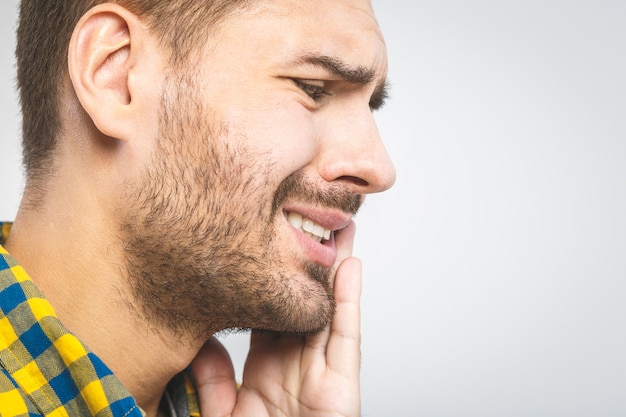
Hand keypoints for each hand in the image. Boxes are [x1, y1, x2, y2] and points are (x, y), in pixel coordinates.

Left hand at [191, 222, 361, 416]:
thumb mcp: (223, 413)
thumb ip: (213, 380)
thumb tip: (200, 342)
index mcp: (267, 363)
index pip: (273, 305)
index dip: (275, 273)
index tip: (268, 238)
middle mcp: (296, 359)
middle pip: (307, 297)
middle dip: (312, 259)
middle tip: (309, 219)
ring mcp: (320, 369)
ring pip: (331, 306)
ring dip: (338, 266)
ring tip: (340, 227)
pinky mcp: (342, 384)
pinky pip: (345, 336)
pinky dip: (349, 301)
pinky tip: (349, 267)